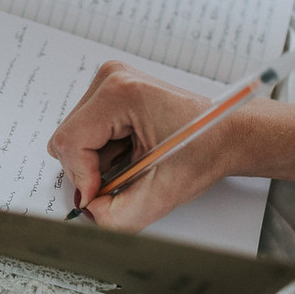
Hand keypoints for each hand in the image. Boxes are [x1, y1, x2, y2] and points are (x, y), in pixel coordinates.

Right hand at [47, 61, 239, 230]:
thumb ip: (118, 215)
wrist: (226, 133)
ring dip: (96, 161)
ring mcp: (111, 80)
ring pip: (74, 135)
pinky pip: (86, 129)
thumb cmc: (205, 149)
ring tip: (133, 162)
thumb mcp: (161, 193)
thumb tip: (88, 215)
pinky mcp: (112, 88)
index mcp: (122, 93)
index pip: (70, 142)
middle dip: (90, 169)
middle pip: (68, 137)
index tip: (101, 197)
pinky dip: (102, 150)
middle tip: (127, 178)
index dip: (83, 178)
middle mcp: (112, 78)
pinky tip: (130, 151)